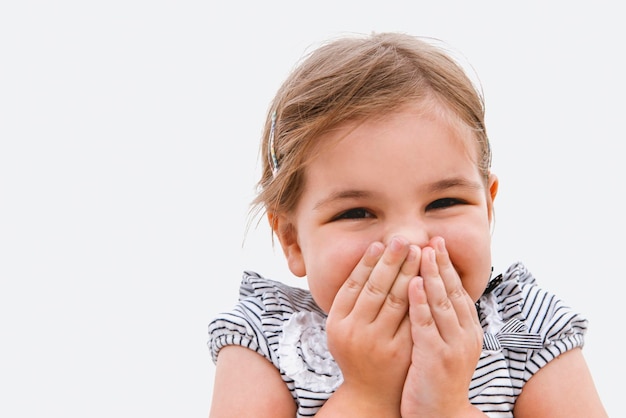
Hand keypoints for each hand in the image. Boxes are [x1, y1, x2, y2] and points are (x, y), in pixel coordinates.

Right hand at [324, 236, 418, 412]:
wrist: (371, 394)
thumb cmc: (357, 352)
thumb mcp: (343, 326)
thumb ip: (350, 298)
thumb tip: (369, 258)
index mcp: (337, 322)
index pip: (353, 284)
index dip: (367, 262)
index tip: (380, 244)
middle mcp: (355, 332)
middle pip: (375, 288)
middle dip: (391, 261)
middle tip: (403, 240)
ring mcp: (379, 342)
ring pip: (395, 300)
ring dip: (408, 273)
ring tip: (418, 252)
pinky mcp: (401, 351)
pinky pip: (412, 317)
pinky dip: (419, 296)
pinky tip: (427, 279)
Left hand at [401, 237, 483, 416]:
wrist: (441, 415)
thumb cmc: (437, 378)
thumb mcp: (445, 345)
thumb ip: (443, 321)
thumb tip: (434, 292)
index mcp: (469, 331)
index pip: (458, 291)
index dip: (448, 267)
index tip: (437, 243)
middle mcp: (466, 335)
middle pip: (453, 291)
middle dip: (442, 263)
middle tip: (433, 238)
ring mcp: (453, 346)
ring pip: (442, 302)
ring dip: (431, 275)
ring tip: (422, 251)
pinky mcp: (436, 357)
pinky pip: (426, 323)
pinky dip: (419, 301)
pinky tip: (411, 283)